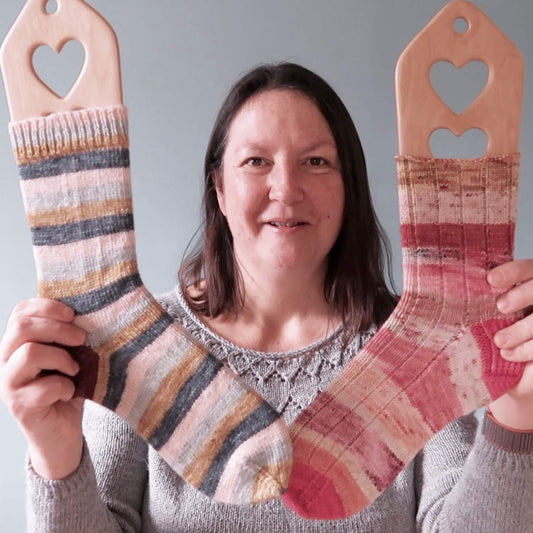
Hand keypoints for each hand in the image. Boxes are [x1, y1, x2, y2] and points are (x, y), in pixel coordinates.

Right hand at [0, 298, 86, 478]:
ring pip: (29, 353)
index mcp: (17, 344)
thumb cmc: (68, 388)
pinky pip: (44, 387)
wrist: (63, 433)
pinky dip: (65, 387)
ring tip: (74, 370)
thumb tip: (88, 314)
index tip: (73, 314)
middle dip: (58, 328)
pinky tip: (70, 392)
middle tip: (81, 338)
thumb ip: (69, 337)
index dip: (47, 306)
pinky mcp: (20, 406)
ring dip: (61, 358)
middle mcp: (6, 361)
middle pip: (22, 326)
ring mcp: (9, 384)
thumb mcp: (70, 356)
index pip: (20, 312)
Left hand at [487, 259, 532, 429]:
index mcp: (527, 285)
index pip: (526, 269)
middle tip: (500, 306)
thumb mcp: (482, 318)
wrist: (511, 375)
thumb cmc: (489, 338)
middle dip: (522, 294)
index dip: (512, 271)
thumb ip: (477, 302)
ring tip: (499, 341)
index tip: (490, 279)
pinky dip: (526, 349)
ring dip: (521, 329)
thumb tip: (444, 290)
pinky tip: (508, 354)